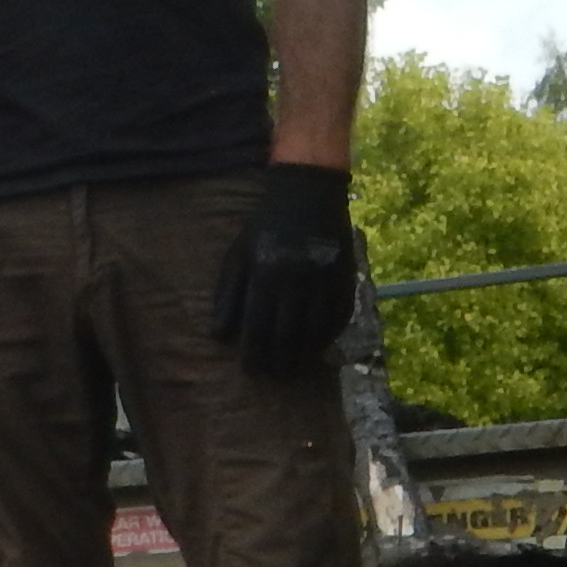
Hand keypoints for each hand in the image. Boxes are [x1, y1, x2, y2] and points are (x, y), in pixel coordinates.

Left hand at [210, 161, 359, 378]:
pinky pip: (340, 315)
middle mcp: (298, 275)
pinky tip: (317, 346)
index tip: (250, 370)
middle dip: (278, 359)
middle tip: (272, 374)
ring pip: (316, 328)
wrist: (309, 192)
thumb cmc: (265, 227)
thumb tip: (220, 336)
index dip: (254, 351)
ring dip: (304, 353)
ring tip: (293, 366)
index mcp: (266, 270)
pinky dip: (329, 335)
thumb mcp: (238, 254)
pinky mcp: (347, 275)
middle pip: (288, 332)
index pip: (258, 323)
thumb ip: (228, 294)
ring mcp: (326, 276)